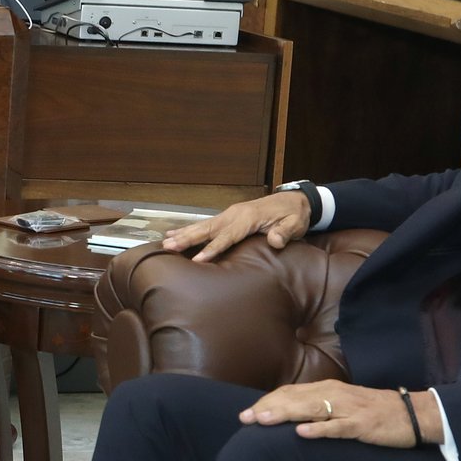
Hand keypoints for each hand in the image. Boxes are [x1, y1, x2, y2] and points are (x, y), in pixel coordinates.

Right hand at [162, 190, 310, 261]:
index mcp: (248, 218)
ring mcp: (230, 214)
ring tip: (165, 243)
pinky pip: (206, 225)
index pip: (227, 236)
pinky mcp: (229, 218)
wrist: (296, 200)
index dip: (212, 248)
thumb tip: (274, 241)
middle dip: (188, 239)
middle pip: (208, 229)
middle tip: (168, 247)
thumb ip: (285, 232)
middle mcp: (235, 214)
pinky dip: (190, 229)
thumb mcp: (295, 224)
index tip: (197, 260)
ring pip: (203, 226)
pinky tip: (176, 234)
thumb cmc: (294, 215)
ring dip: (184, 234)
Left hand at [239, 381, 435, 448]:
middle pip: (295, 398)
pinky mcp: (363, 425)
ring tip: (263, 421)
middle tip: (245, 419)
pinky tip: (301, 434)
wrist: (416, 415)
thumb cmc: (376, 413)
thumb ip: (320, 408)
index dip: (268, 402)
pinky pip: (338, 427)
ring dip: (285, 414)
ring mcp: (349, 409)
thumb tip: (291, 418)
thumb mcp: (344, 406)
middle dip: (268, 408)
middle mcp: (336, 394)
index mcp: (329, 389)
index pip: (290, 392)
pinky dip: (319, 429)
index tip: (247, 414)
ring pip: (311, 409)